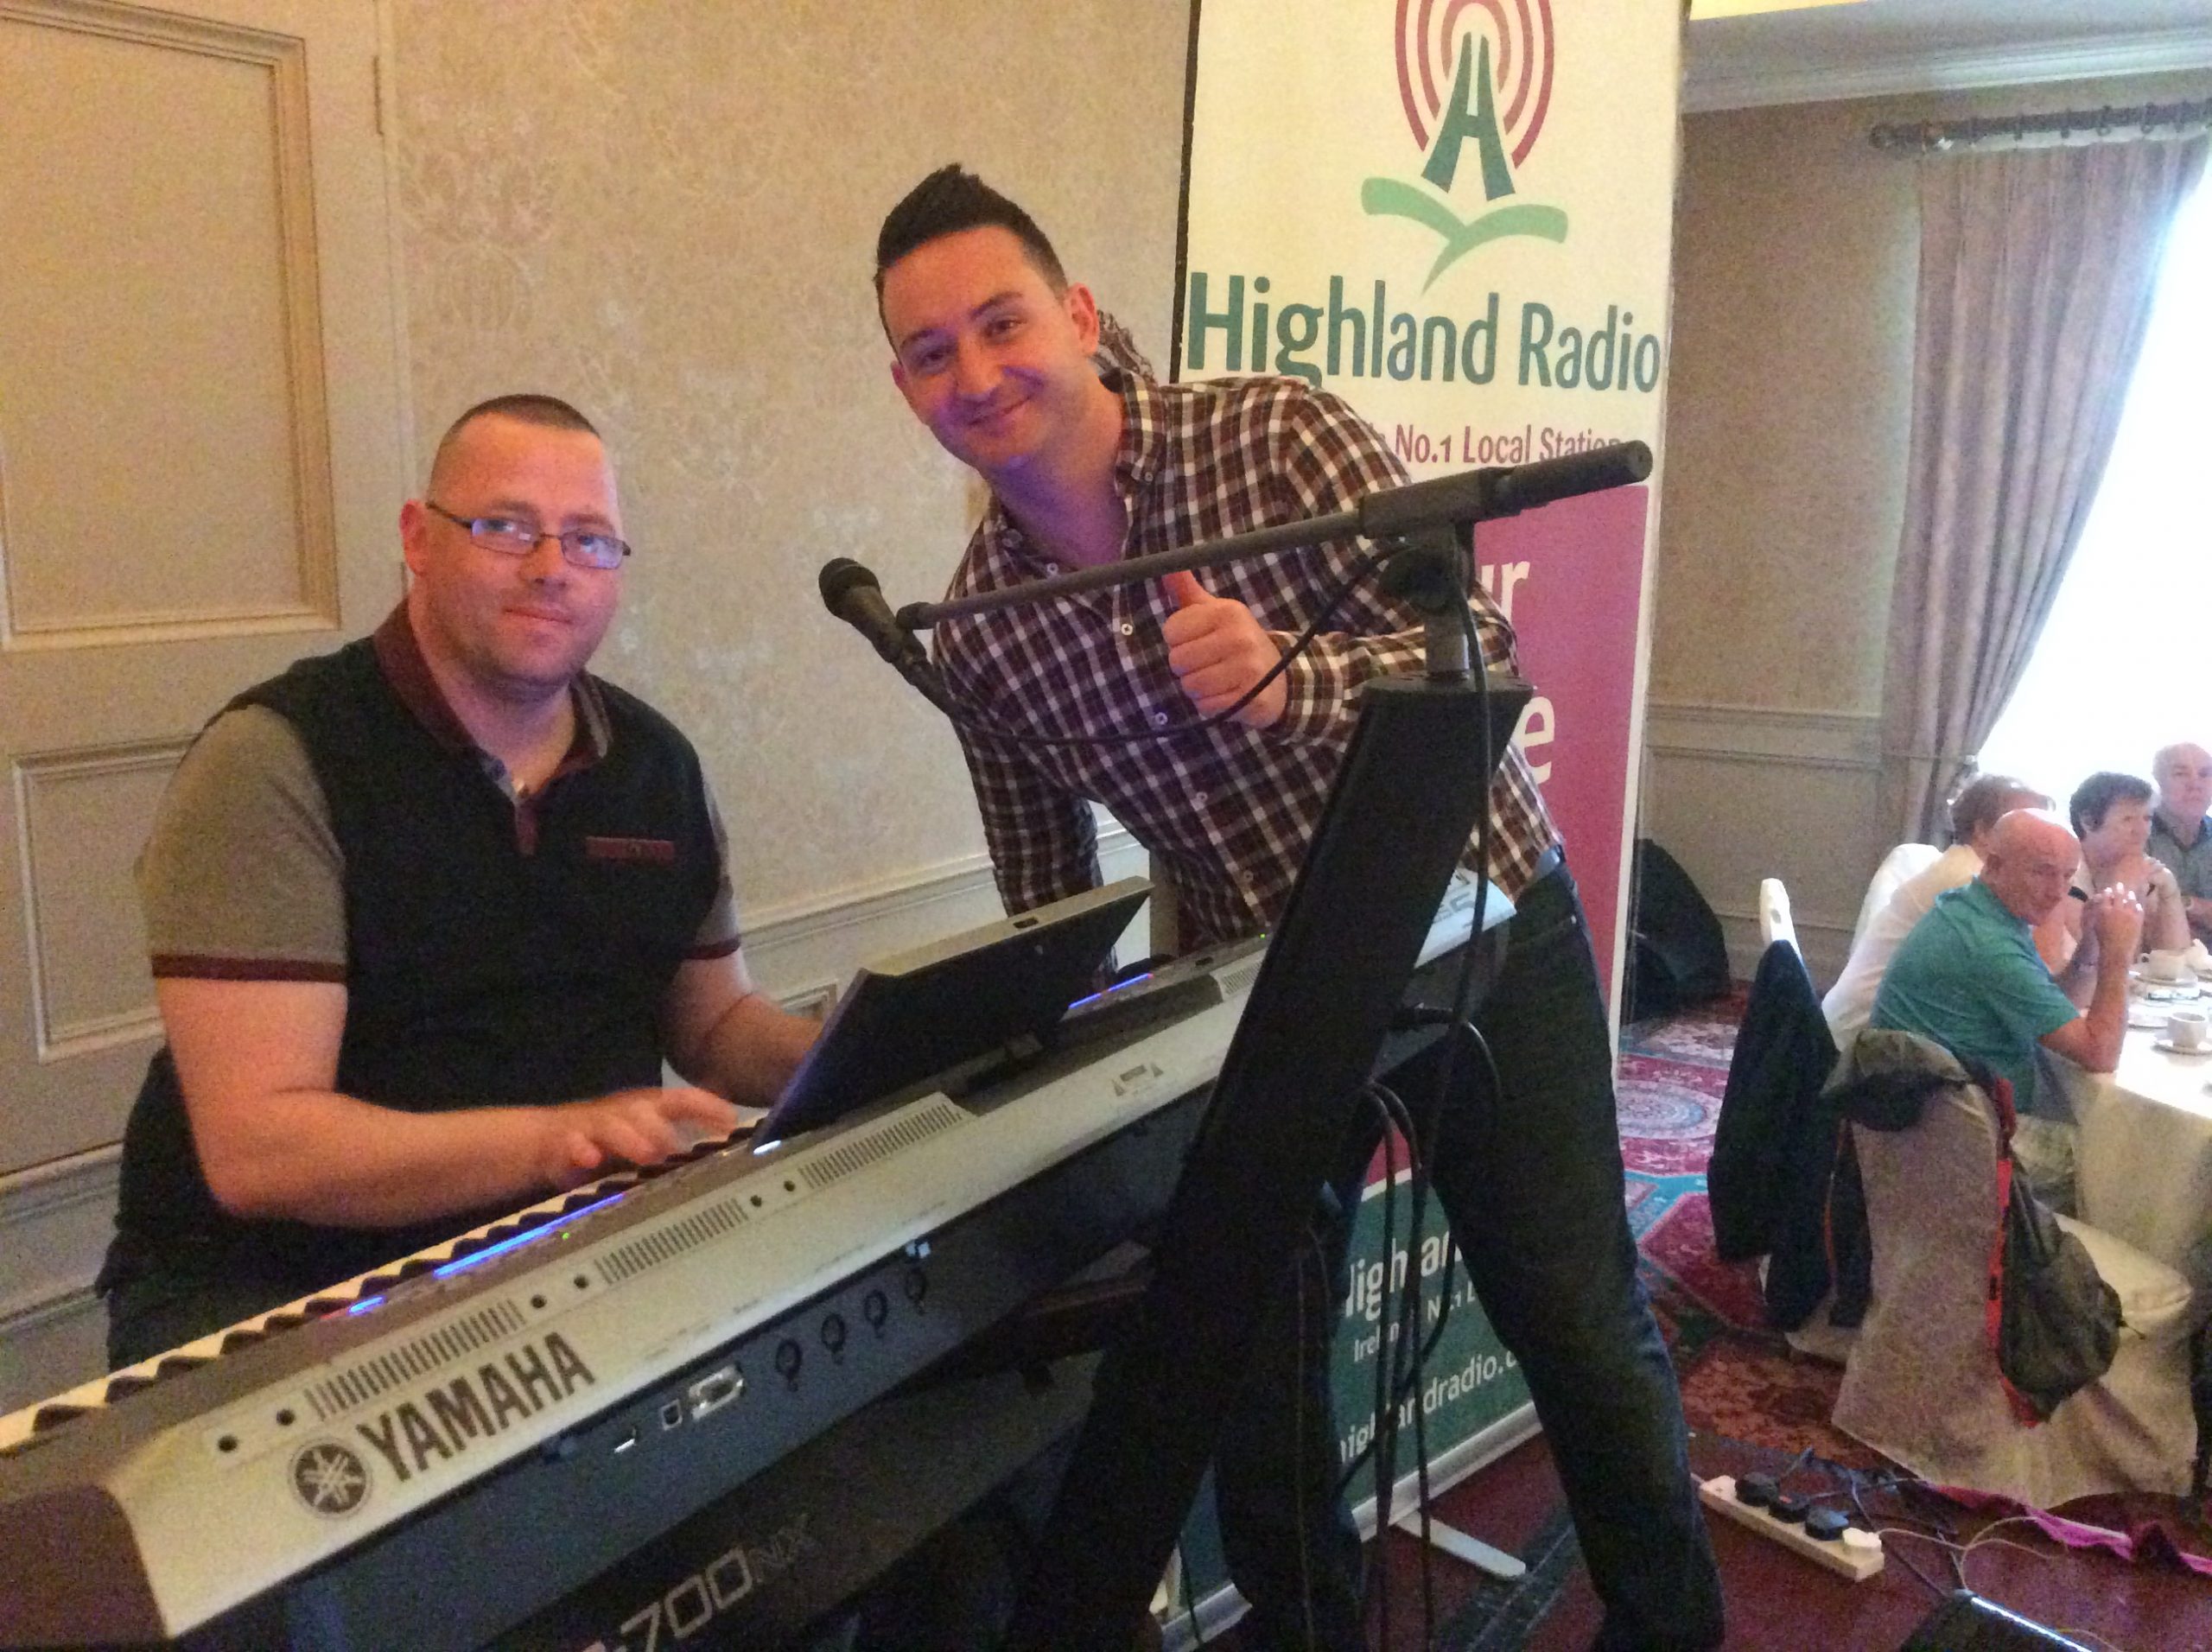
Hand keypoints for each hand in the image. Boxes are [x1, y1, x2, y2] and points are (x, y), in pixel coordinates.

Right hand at [538, 1086, 743, 1188]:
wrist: (543, 1140)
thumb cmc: (603, 1141)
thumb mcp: (642, 1141)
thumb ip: (675, 1142)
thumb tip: (719, 1146)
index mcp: (644, 1109)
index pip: (680, 1101)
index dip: (705, 1107)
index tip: (731, 1119)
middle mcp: (622, 1112)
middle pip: (644, 1112)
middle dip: (663, 1129)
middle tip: (680, 1147)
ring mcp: (591, 1125)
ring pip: (611, 1126)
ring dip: (630, 1139)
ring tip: (648, 1154)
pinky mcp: (562, 1142)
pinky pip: (571, 1144)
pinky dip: (580, 1150)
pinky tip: (590, 1160)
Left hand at [1160, 570, 1286, 728]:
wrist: (1279, 677)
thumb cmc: (1235, 641)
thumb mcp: (1214, 612)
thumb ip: (1186, 591)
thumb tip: (1166, 567)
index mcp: (1227, 612)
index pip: (1171, 630)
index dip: (1178, 640)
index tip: (1198, 640)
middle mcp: (1239, 636)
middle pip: (1178, 660)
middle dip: (1186, 667)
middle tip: (1208, 663)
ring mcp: (1247, 668)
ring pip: (1190, 685)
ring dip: (1197, 688)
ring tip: (1217, 679)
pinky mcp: (1250, 697)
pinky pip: (1205, 706)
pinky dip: (1210, 705)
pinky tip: (1225, 694)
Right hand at [2087, 885, 2143, 963]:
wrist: (2116, 950)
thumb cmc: (2103, 939)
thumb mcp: (2096, 924)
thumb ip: (2099, 913)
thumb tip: (2101, 905)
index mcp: (2104, 911)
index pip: (2106, 897)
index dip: (2107, 892)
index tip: (2108, 889)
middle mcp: (2117, 910)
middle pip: (2118, 896)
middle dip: (2119, 889)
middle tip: (2119, 884)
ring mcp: (2129, 915)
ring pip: (2130, 901)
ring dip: (2130, 896)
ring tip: (2130, 893)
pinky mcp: (2137, 920)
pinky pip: (2138, 910)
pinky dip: (2137, 906)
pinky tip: (2137, 905)